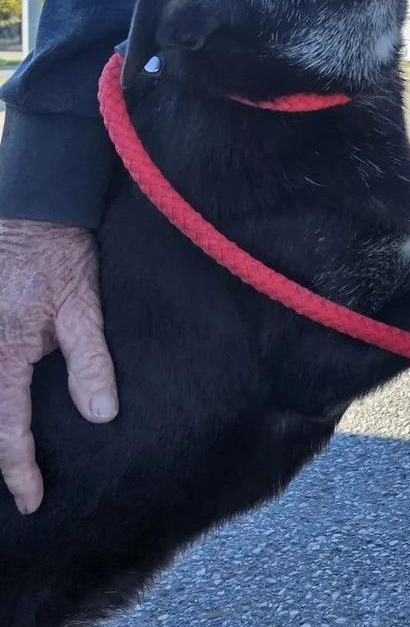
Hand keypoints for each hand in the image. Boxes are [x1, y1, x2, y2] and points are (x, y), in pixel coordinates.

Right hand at [0, 219, 116, 514]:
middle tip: (18, 484)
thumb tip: (102, 415)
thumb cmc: (60, 252)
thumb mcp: (83, 305)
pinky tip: (1, 411)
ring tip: (9, 456)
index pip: (7, 429)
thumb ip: (90, 361)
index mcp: (3, 351)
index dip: (19, 471)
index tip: (32, 500)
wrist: (33, 206)